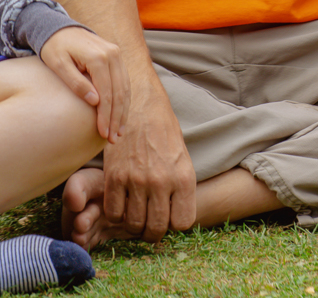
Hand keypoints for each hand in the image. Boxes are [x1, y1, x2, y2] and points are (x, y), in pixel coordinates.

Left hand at [39, 25, 128, 141]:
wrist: (61, 29)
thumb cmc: (55, 48)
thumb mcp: (58, 65)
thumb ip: (76, 82)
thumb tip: (94, 101)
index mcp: (99, 57)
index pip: (106, 92)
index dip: (105, 115)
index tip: (103, 133)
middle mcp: (113, 55)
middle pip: (119, 92)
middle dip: (117, 117)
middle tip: (113, 139)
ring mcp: (118, 56)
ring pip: (125, 88)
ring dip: (123, 111)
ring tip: (119, 132)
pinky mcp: (118, 59)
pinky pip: (124, 82)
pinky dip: (124, 101)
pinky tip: (120, 115)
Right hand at [101, 78, 194, 241]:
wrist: (139, 105)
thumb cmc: (162, 130)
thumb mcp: (181, 156)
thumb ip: (179, 185)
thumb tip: (175, 214)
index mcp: (184, 177)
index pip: (182, 222)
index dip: (174, 223)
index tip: (169, 218)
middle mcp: (162, 182)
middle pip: (156, 229)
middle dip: (152, 232)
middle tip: (149, 225)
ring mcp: (136, 181)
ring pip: (133, 224)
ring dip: (133, 224)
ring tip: (135, 214)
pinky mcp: (113, 178)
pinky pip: (113, 211)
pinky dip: (115, 213)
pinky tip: (120, 203)